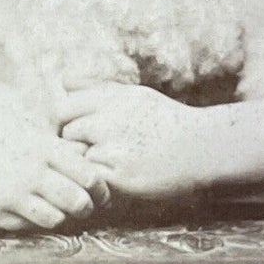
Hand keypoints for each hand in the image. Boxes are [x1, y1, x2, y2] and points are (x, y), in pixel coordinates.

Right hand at [0, 94, 109, 230]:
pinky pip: (25, 226)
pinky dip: (31, 220)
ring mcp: (10, 193)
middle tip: (84, 207)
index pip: (89, 177)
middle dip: (86, 208)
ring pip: (54, 219)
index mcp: (44, 149)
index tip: (100, 194)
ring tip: (57, 209)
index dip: (101, 191)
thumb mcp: (34, 133)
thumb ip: (62, 153)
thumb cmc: (0, 132)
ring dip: (60, 217)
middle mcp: (29, 172)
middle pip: (77, 202)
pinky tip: (26, 207)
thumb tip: (96, 178)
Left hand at [52, 83, 207, 200]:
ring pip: (77, 158)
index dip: (62, 119)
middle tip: (85, 151)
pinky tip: (110, 180)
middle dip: (72, 143)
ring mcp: (116, 148)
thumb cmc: (165, 120)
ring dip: (84, 164)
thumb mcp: (133, 94)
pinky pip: (93, 179)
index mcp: (112, 98)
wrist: (201, 147)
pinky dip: (96, 181)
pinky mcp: (122, 175)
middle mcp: (111, 120)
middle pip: (66, 132)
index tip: (72, 129)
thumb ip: (97, 89)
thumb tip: (63, 81)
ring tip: (101, 166)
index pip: (63, 105)